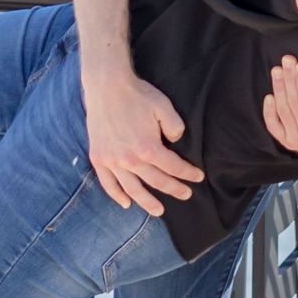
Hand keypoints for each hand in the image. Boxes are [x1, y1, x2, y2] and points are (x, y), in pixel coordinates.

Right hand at [85, 62, 202, 213]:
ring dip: (147, 202)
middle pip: (156, 181)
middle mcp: (130, 160)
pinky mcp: (99, 158)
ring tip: (159, 211)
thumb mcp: (164, 107)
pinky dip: (117, 196)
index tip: (198, 177)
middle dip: (174, 189)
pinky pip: (108, 183)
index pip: (173, 167)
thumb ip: (175, 126)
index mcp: (148, 148)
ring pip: (132, 189)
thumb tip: (177, 141)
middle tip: (186, 195)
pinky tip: (126, 203)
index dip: (188, 173)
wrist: (106, 86)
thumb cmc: (137, 95)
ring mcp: (112, 161)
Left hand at [262, 54, 297, 170]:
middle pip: (293, 103)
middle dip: (289, 79)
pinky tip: (269, 95)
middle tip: (287, 60)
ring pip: (283, 110)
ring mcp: (296, 140)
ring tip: (277, 69)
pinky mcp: (289, 143)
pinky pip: (274, 127)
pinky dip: (268, 111)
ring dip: (279, 88)